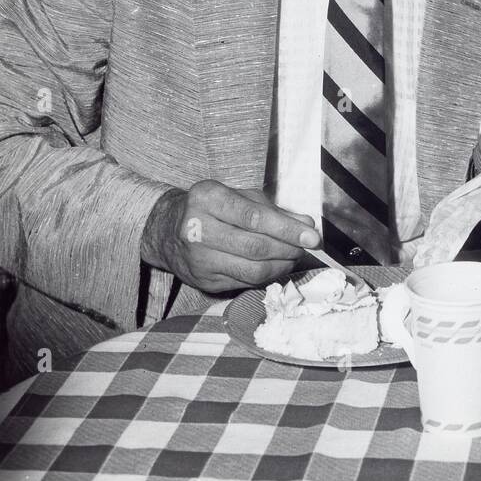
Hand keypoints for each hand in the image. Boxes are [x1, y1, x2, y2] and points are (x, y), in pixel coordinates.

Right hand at [141, 182, 320, 293]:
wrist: (168, 230)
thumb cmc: (213, 208)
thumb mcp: (240, 197)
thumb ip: (274, 210)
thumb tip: (306, 226)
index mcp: (208, 198)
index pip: (254, 217)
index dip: (287, 229)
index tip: (312, 236)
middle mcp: (197, 229)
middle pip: (255, 247)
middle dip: (288, 249)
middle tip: (305, 247)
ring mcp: (198, 259)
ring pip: (252, 270)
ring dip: (281, 266)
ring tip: (292, 256)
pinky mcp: (203, 281)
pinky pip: (244, 283)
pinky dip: (266, 276)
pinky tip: (274, 266)